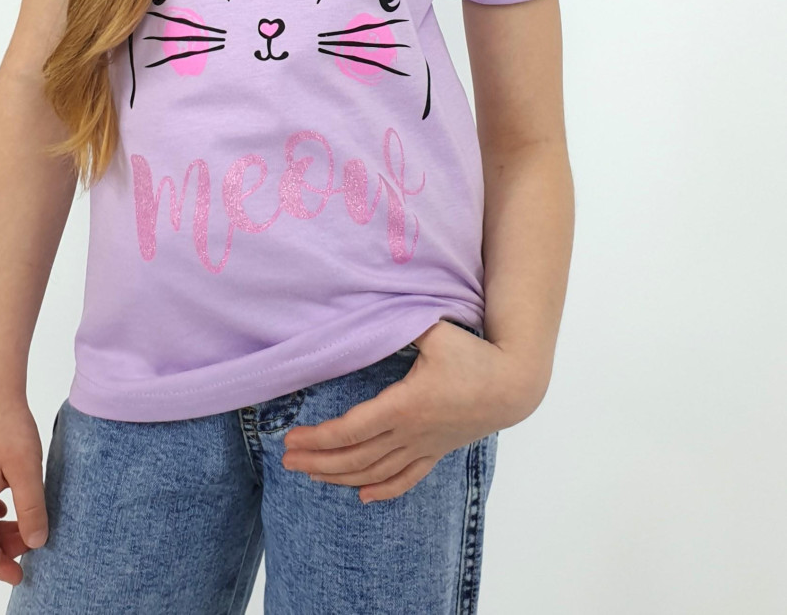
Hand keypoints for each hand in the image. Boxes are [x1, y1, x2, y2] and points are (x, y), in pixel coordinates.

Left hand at [281, 321, 543, 503]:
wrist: (513, 386)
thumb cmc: (474, 354)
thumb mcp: (436, 331)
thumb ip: (403, 321)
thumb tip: (369, 304)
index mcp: (406, 404)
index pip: (353, 430)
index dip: (319, 438)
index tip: (291, 440)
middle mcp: (412, 432)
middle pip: (357, 457)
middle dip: (318, 461)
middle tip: (287, 461)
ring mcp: (425, 447)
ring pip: (376, 472)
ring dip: (340, 477)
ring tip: (310, 474)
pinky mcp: (436, 452)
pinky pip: (406, 479)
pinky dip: (382, 490)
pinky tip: (362, 495)